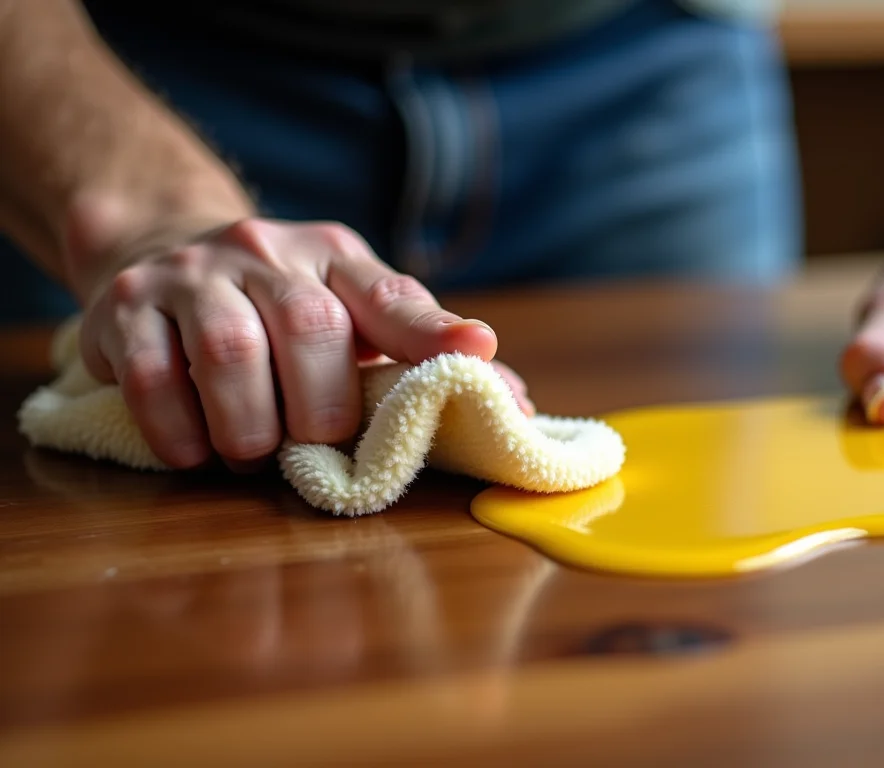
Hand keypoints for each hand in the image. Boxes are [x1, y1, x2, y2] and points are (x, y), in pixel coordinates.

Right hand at [75, 218, 533, 469]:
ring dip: (249, 424)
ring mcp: (192, 272)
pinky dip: (178, 426)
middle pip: (310, 328)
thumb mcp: (352, 312)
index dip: (435, 331)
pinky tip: (194, 450)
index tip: (477, 354)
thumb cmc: (282, 305)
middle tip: (312, 445)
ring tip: (252, 453)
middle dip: (319, 408)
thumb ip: (422, 354)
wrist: (163, 249)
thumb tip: (518, 403)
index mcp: (336, 258)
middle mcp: (266, 251)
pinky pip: (150, 372)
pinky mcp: (124, 303)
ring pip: (230, 349)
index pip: (391, 295)